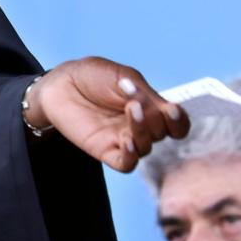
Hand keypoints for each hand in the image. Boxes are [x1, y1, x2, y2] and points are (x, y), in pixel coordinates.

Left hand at [23, 57, 189, 172]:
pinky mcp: (106, 150)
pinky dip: (131, 156)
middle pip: (162, 133)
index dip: (179, 120)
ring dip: (142, 131)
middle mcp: (140, 126)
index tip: (172, 110)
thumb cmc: (93, 76)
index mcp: (150, 108)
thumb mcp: (122, 76)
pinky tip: (127, 141)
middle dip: (154, 117)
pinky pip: (126, 163)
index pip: (176, 123)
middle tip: (136, 100)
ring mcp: (124, 139)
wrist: (61, 82)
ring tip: (131, 109)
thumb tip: (162, 108)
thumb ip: (144, 93)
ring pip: (146, 148)